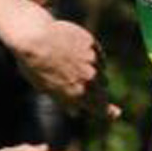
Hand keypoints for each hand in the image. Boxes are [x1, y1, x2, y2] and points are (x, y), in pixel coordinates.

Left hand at [3, 9, 117, 119]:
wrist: (33, 38)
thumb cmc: (34, 66)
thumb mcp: (46, 89)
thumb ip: (64, 101)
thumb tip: (75, 112)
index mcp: (78, 95)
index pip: (102, 108)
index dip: (110, 112)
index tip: (117, 112)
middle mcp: (89, 79)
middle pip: (103, 87)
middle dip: (95, 86)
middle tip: (78, 78)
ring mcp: (92, 60)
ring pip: (100, 69)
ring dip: (92, 68)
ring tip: (70, 61)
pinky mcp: (92, 44)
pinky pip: (97, 53)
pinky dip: (89, 54)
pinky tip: (73, 50)